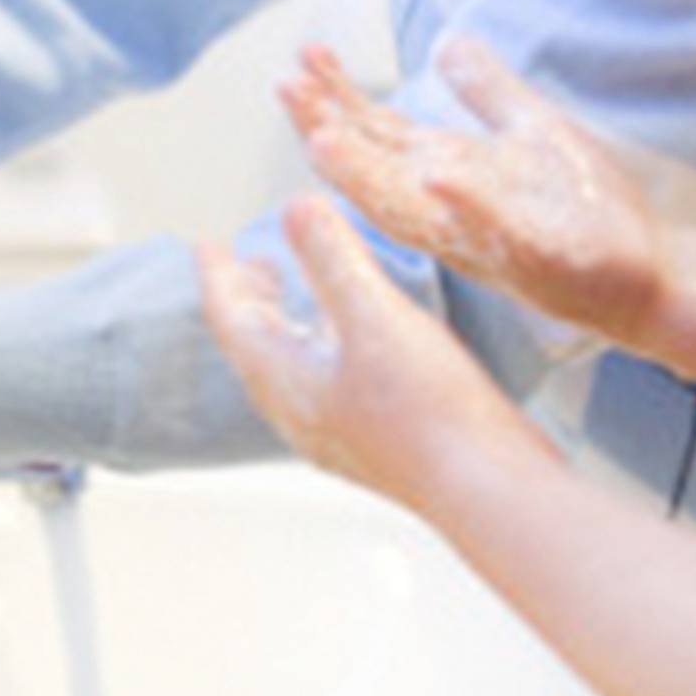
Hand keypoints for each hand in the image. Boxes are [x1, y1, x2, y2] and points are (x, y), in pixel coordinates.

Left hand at [198, 195, 559, 515]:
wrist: (489, 488)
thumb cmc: (429, 411)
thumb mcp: (375, 316)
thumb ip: (331, 258)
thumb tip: (294, 206)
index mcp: (286, 383)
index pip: (233, 322)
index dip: (218, 278)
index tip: (207, 247)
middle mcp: (302, 414)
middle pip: (258, 346)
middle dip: (250, 299)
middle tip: (248, 263)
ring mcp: (340, 432)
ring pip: (293, 366)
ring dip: (288, 321)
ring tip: (296, 291)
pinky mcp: (378, 439)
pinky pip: (329, 381)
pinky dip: (325, 343)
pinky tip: (357, 336)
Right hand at [280, 39, 668, 345]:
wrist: (652, 276)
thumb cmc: (587, 212)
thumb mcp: (530, 129)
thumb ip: (485, 89)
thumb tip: (446, 42)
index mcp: (450, 175)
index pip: (379, 134)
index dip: (339, 97)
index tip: (303, 57)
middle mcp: (453, 209)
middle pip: (376, 167)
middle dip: (329, 129)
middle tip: (285, 88)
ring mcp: (489, 236)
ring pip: (411, 208)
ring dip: (366, 177)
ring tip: (322, 143)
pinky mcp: (538, 257)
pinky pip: (497, 231)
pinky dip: (468, 204)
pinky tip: (442, 174)